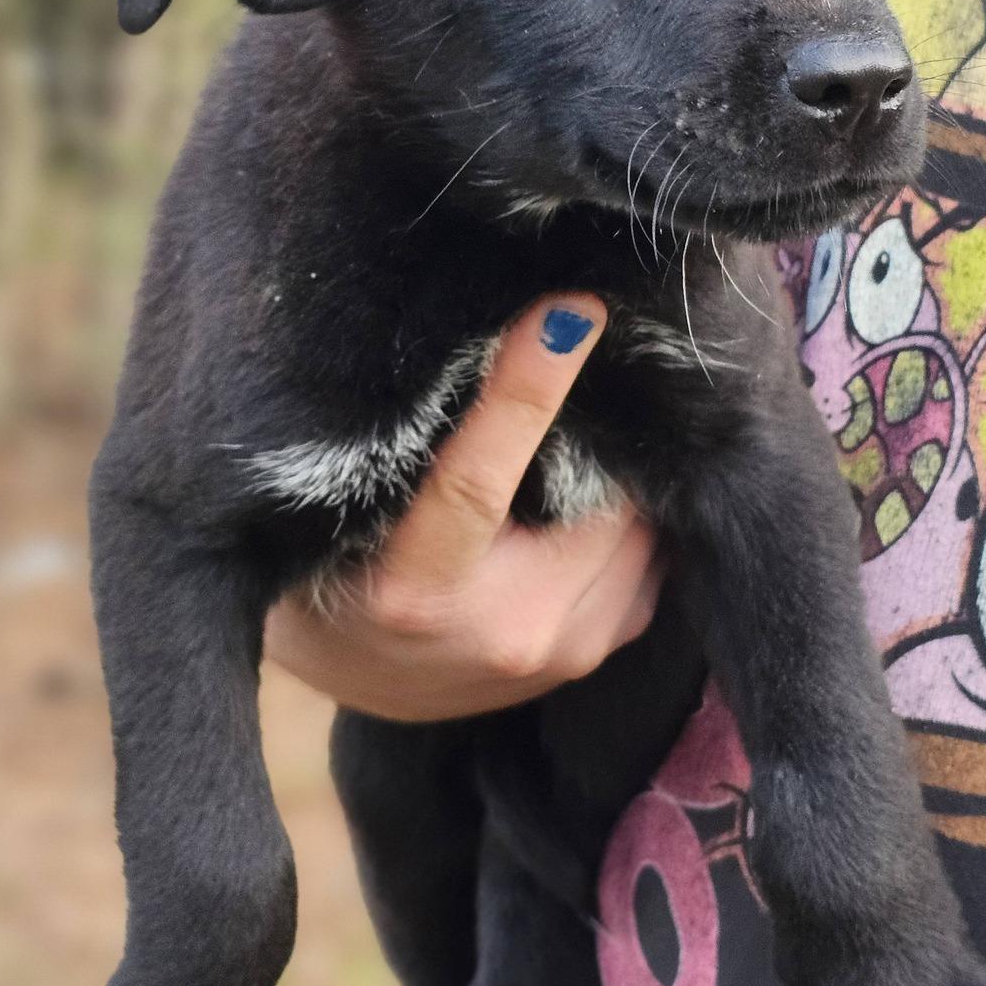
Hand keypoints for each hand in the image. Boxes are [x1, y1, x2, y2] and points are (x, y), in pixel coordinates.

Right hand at [264, 296, 659, 720]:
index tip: (569, 312)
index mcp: (412, 591)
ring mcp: (554, 654)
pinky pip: (646, 562)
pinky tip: (593, 505)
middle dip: (597, 434)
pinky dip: (628, 523)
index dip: (526, 391)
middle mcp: (496, 632)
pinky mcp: (590, 657)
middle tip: (583, 382)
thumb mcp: (350, 507)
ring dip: (617, 481)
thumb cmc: (338, 564)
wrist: (356, 673)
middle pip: (591, 499)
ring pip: (634, 528)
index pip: (476, 479)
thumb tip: (504, 345)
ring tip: (581, 450)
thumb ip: (417, 450)